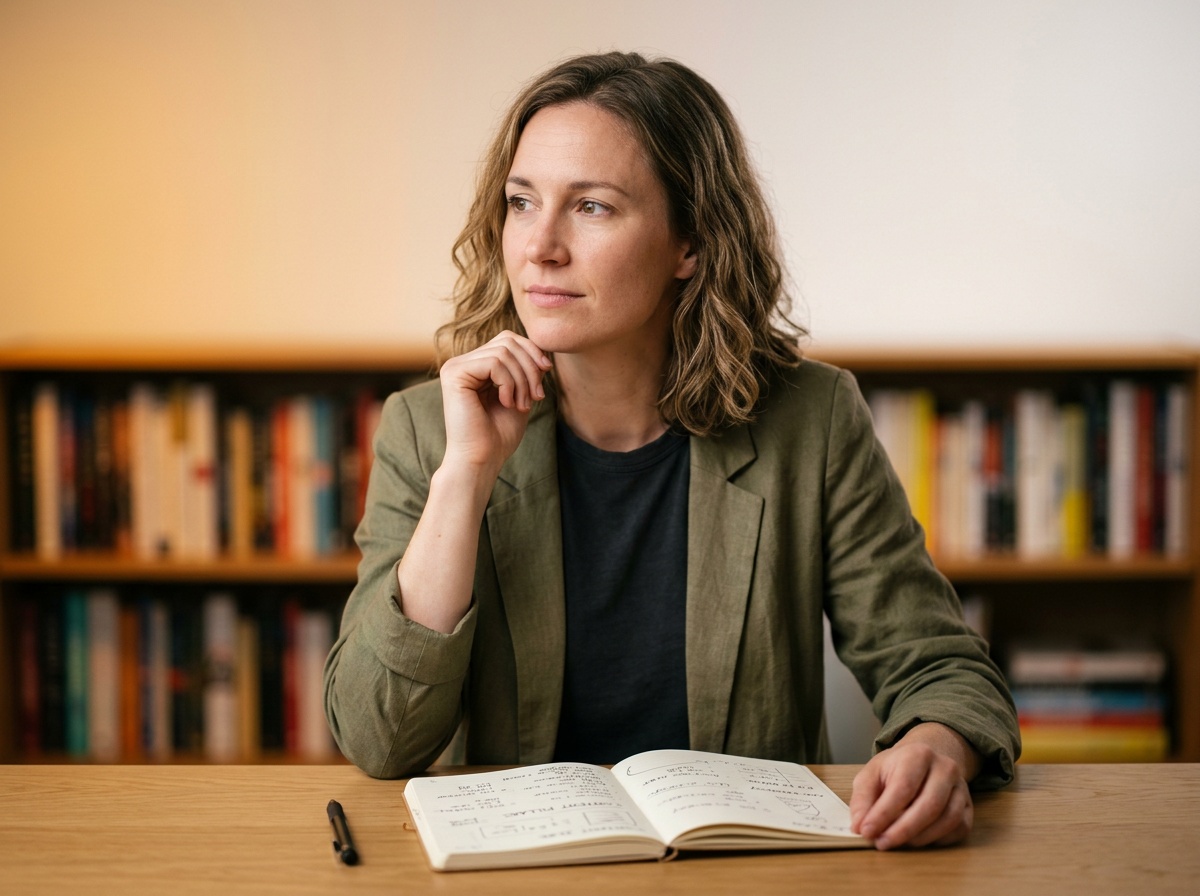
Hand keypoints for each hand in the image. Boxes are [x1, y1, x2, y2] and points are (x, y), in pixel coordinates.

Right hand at [438, 330, 552, 474]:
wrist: (481, 460)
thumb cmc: (499, 435)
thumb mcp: (521, 394)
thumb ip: (527, 370)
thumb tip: (541, 347)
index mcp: (476, 366)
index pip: (508, 340)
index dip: (532, 352)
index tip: (545, 375)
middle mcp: (462, 362)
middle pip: (507, 341)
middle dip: (530, 367)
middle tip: (536, 396)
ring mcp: (455, 367)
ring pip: (503, 352)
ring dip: (522, 380)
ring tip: (521, 404)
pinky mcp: (454, 374)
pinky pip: (494, 363)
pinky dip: (508, 383)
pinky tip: (507, 403)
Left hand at [848, 722, 980, 849]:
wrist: (926, 759)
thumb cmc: (896, 768)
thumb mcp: (872, 774)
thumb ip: (863, 799)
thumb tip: (859, 826)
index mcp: (918, 754)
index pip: (903, 787)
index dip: (884, 813)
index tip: (867, 831)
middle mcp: (945, 768)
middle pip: (929, 805)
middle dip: (903, 830)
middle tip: (882, 843)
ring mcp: (961, 787)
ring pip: (948, 819)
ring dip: (920, 837)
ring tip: (897, 843)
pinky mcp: (969, 806)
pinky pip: (959, 828)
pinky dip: (937, 839)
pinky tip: (918, 840)